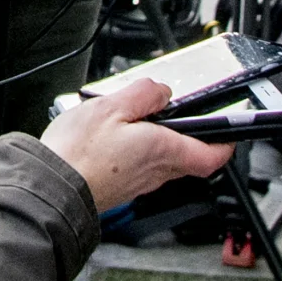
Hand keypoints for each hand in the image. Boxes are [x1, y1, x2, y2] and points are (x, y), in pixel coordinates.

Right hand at [41, 75, 230, 212]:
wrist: (52, 188)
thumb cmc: (78, 152)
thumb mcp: (112, 105)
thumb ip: (144, 94)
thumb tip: (162, 92)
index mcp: (164, 150)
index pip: (213, 155)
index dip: (226, 141)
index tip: (229, 128)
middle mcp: (157, 172)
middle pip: (189, 157)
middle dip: (189, 135)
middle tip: (180, 115)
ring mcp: (139, 183)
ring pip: (165, 162)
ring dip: (161, 141)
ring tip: (139, 120)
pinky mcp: (121, 188)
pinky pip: (141, 167)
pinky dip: (139, 151)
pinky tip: (116, 138)